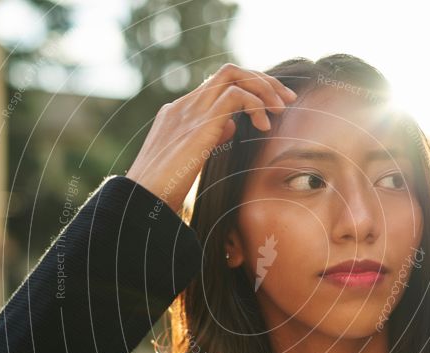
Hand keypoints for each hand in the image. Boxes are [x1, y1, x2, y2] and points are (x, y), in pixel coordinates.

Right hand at [125, 63, 296, 213]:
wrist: (142, 202)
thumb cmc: (162, 193)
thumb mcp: (190, 161)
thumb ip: (210, 138)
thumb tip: (232, 125)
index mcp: (178, 114)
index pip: (218, 85)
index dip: (249, 89)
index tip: (272, 107)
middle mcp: (183, 106)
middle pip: (229, 72)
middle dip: (263, 81)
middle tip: (288, 99)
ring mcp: (189, 111)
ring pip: (233, 75)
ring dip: (264, 88)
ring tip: (282, 109)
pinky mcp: (199, 123)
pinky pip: (236, 95)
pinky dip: (256, 104)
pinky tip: (264, 125)